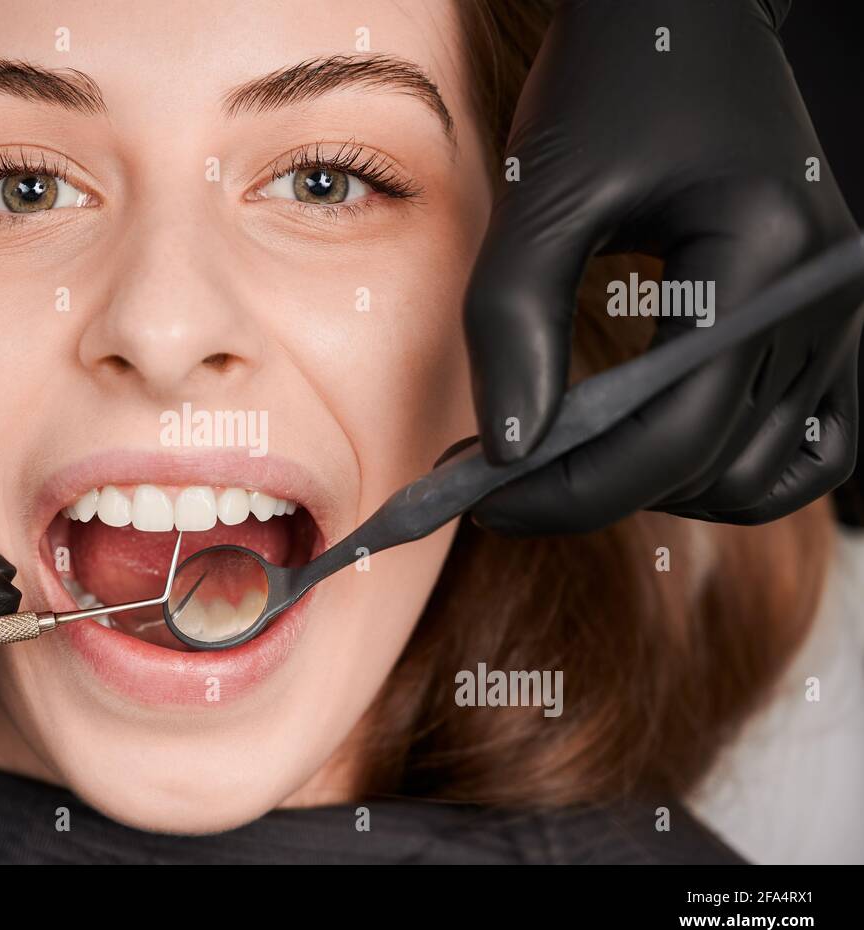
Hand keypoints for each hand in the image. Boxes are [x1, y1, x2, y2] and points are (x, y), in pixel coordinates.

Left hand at [463, 0, 862, 533]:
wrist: (683, 19)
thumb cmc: (610, 84)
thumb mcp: (542, 194)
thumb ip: (514, 323)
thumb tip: (508, 453)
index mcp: (766, 255)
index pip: (675, 434)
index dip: (571, 489)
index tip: (483, 499)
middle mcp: (825, 297)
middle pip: (716, 466)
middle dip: (599, 489)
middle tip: (500, 476)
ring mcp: (839, 316)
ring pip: (765, 476)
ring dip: (663, 488)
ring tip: (568, 455)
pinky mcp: (826, 323)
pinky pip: (806, 445)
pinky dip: (728, 466)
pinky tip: (648, 445)